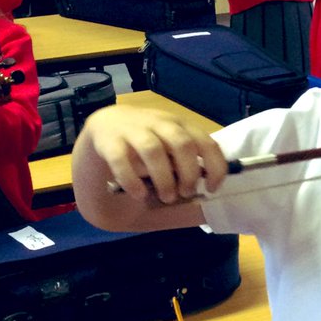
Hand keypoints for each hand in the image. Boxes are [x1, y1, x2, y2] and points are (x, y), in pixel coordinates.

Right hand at [82, 106, 227, 204]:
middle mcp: (161, 124)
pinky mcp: (110, 141)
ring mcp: (134, 130)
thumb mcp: (170, 145)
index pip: (207, 143)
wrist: (106, 123)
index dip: (215, 167)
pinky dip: (132, 180)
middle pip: (182, 145)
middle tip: (185, 193)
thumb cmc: (148, 140)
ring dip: (164, 179)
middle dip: (189, 174)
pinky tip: (138, 194)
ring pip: (153, 150)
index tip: (211, 188)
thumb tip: (201, 193)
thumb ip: (185, 162)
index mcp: (181, 126)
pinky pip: (121, 159)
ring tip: (166, 197)